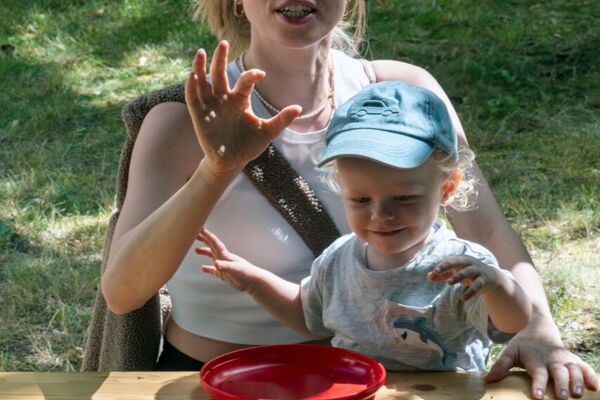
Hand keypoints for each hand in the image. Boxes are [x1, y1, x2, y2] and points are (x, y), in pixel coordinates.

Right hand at [185, 40, 300, 178]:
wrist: (231, 162)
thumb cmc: (249, 145)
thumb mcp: (267, 132)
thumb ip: (281, 120)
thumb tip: (299, 107)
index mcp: (240, 99)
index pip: (245, 81)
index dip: (252, 76)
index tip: (261, 74)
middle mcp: (224, 98)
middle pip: (220, 73)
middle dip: (220, 58)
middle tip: (223, 42)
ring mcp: (211, 106)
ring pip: (203, 82)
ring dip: (200, 67)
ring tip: (201, 52)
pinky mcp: (199, 115)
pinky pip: (193, 98)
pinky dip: (191, 87)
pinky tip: (193, 75)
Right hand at [195, 228, 261, 291]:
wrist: (253, 282)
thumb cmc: (247, 274)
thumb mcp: (235, 269)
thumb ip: (225, 266)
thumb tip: (215, 264)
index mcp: (225, 255)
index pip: (214, 243)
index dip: (207, 236)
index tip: (200, 229)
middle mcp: (223, 258)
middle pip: (211, 246)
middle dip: (204, 239)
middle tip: (195, 234)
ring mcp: (223, 266)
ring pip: (211, 256)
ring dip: (204, 252)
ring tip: (196, 250)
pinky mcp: (223, 274)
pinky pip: (213, 270)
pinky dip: (207, 268)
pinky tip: (203, 268)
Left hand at [427, 254, 502, 300]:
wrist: (491, 277)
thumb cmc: (468, 273)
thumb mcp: (454, 273)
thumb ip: (441, 275)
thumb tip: (428, 277)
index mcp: (461, 259)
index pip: (448, 261)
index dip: (440, 267)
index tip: (433, 274)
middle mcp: (469, 262)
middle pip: (457, 262)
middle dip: (447, 265)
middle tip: (436, 271)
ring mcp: (477, 271)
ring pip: (467, 272)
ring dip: (457, 276)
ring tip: (448, 283)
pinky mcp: (483, 280)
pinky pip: (477, 285)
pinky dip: (470, 292)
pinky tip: (463, 298)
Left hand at [485, 313, 597, 398]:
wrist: (539, 329)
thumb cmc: (523, 345)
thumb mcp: (510, 351)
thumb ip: (500, 365)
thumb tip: (487, 380)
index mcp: (535, 360)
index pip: (537, 373)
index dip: (537, 384)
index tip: (537, 396)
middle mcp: (552, 360)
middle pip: (558, 373)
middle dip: (561, 384)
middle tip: (562, 397)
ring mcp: (564, 359)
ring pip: (573, 370)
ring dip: (577, 382)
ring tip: (577, 394)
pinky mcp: (573, 360)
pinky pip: (584, 367)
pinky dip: (590, 375)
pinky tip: (595, 387)